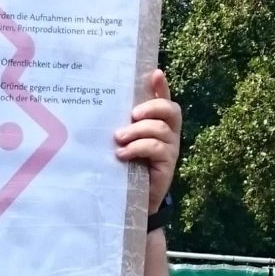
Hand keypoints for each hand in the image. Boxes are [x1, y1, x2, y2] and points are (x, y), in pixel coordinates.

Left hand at [114, 69, 181, 211]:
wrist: (132, 201)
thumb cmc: (125, 168)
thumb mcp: (123, 143)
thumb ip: (122, 126)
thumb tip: (103, 106)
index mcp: (160, 124)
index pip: (165, 100)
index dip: (162, 87)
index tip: (155, 74)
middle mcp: (170, 134)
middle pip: (171, 111)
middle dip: (152, 107)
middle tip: (133, 114)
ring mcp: (170, 149)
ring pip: (161, 129)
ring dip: (138, 131)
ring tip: (119, 138)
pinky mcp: (167, 165)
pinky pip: (156, 149)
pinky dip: (137, 148)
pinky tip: (122, 154)